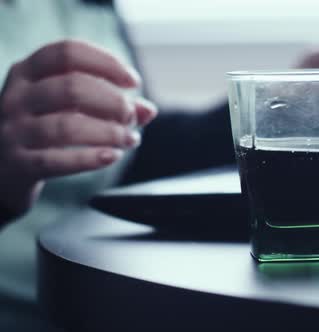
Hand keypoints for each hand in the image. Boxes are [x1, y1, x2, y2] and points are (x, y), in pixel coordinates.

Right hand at [0, 39, 157, 216]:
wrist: (4, 168)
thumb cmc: (44, 127)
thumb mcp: (69, 107)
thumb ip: (110, 105)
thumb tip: (148, 110)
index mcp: (28, 71)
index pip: (68, 52)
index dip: (106, 63)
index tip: (134, 81)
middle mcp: (16, 96)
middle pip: (71, 88)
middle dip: (111, 102)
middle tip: (131, 116)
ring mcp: (12, 130)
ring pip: (65, 126)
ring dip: (107, 132)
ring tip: (129, 139)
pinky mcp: (17, 164)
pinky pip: (55, 161)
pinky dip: (89, 158)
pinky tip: (112, 156)